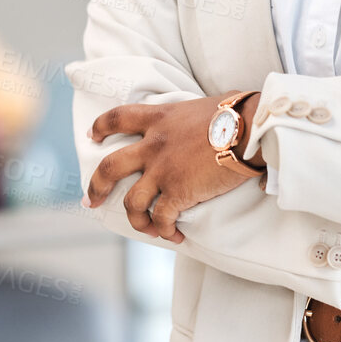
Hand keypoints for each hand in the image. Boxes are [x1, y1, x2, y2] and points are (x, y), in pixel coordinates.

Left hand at [84, 93, 250, 243]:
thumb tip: (214, 117)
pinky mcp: (178, 192)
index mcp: (159, 118)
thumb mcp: (204, 106)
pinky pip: (161, 218)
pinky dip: (164, 230)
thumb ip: (194, 117)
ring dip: (135, 220)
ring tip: (146, 228)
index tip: (92, 136)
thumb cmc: (237, 113)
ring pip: (132, 202)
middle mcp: (154, 145)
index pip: (118, 118)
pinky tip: (174, 236)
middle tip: (91, 201)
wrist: (248, 128)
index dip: (101, 126)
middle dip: (97, 186)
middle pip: (110, 166)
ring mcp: (163, 170)